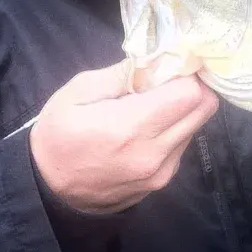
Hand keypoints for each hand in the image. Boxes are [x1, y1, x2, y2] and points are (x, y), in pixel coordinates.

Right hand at [29, 61, 219, 213]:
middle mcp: (155, 152)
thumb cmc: (58, 135)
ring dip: (183, 111)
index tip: (171, 65)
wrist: (47, 191)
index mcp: (132, 126)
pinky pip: (182, 147)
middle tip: (168, 80)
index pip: (191, 93)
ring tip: (152, 106)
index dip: (186, 72)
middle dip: (193, 88)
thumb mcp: (78, 91)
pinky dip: (174, 131)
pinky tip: (147, 129)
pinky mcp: (162, 182)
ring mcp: (161, 172)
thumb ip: (123, 73)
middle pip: (205, 109)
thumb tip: (158, 59)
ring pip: (196, 127)